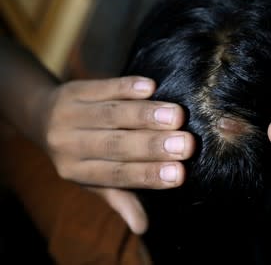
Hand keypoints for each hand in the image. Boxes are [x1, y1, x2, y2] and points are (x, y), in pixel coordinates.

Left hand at [40, 76, 195, 232]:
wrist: (41, 116)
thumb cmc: (79, 152)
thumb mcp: (93, 178)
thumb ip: (120, 198)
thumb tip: (143, 228)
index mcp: (77, 171)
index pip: (117, 175)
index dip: (148, 174)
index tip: (179, 173)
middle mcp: (69, 145)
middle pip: (115, 145)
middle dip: (153, 145)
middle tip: (186, 144)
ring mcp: (69, 115)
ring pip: (112, 115)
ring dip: (146, 115)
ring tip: (177, 116)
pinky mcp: (74, 90)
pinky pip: (103, 87)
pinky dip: (127, 86)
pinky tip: (151, 86)